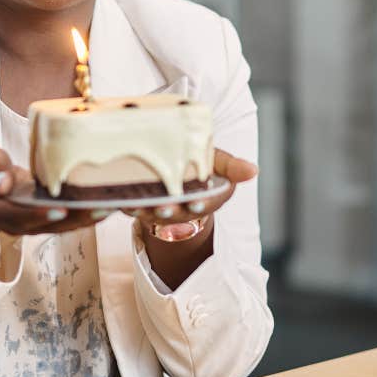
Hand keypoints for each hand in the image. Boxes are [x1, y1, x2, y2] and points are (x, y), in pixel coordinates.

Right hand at [0, 144, 106, 258]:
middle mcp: (18, 222)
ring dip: (89, 217)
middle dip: (75, 218)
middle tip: (100, 208)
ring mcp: (35, 221)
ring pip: (64, 224)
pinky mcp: (49, 215)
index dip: (37, 214)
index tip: (59, 208)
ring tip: (112, 205)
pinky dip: (89, 210)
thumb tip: (3, 183)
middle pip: (48, 225)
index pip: (16, 216)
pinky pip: (71, 216)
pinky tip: (110, 201)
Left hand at [124, 148, 257, 236]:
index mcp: (207, 199)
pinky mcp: (142, 208)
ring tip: (139, 204)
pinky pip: (135, 210)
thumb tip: (254, 170)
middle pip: (179, 214)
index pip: (208, 205)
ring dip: (146, 212)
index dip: (201, 205)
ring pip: (154, 216)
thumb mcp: (215, 160)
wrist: (176, 170)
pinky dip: (128, 206)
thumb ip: (231, 166)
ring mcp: (162, 211)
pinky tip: (122, 200)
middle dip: (171, 211)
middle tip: (164, 206)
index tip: (196, 204)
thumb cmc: (198, 163)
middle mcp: (185, 210)